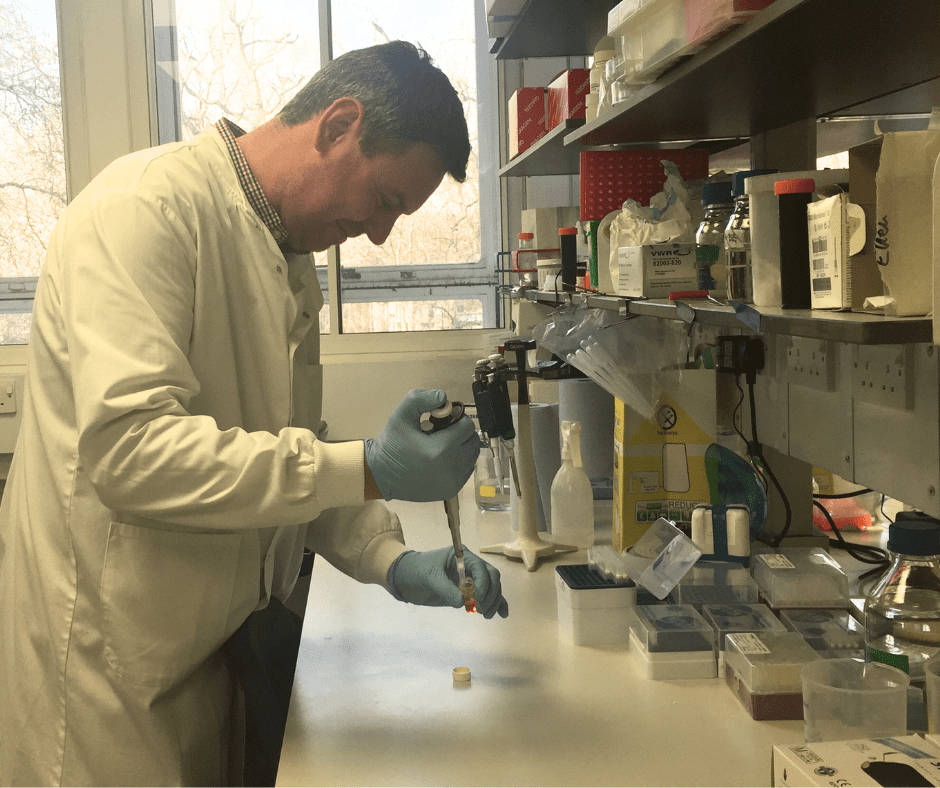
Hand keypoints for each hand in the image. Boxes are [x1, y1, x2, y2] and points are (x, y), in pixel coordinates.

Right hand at [365, 389, 479, 501]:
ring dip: (462, 446)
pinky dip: (459, 461)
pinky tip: (442, 457)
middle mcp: (450, 469)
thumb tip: (443, 397)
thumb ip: (421, 399)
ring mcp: (452, 483)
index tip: (441, 420)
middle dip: (460, 432)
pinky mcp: (450, 491)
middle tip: (441, 432)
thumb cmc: (391, 443)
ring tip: (442, 444)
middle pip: (472, 441)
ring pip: (472, 456)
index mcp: (440, 450)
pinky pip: (466, 470)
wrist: (381, 474)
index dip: (456, 419)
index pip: (467, 426)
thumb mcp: (401, 415)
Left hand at [388, 547, 508, 619]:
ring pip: (492, 588)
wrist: (405, 578)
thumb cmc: (416, 571)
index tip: (478, 598)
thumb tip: (463, 602)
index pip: (481, 568)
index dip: (484, 583)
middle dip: (491, 594)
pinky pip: (487, 596)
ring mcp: (470, 579)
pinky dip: (496, 604)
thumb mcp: (430, 578)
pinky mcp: (469, 592)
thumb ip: (446, 589)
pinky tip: (501, 614)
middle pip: (491, 578)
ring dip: (493, 601)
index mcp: (462, 556)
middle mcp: (470, 566)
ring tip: (485, 615)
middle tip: (481, 610)